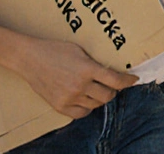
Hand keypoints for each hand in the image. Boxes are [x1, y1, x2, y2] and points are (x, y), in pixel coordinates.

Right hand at [14, 38, 137, 119]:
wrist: (30, 58)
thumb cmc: (55, 49)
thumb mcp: (80, 50)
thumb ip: (95, 62)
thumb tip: (112, 69)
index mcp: (87, 69)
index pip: (116, 80)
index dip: (128, 81)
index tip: (133, 79)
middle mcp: (80, 85)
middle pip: (108, 96)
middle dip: (113, 91)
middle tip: (112, 86)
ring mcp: (69, 97)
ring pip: (95, 105)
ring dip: (100, 99)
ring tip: (96, 90)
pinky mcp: (59, 106)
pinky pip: (81, 113)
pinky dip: (87, 108)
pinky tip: (86, 100)